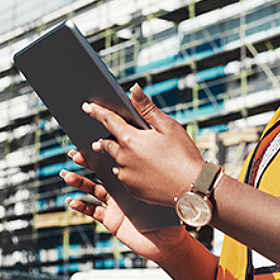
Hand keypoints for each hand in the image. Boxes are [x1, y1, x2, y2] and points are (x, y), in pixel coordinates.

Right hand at [61, 153, 186, 263]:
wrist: (169, 243)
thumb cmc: (171, 215)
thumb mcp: (166, 191)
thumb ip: (158, 175)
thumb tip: (157, 153)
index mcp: (133, 178)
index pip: (115, 160)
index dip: (103, 150)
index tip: (92, 140)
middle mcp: (121, 189)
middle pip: (99, 171)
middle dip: (85, 162)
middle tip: (74, 153)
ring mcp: (115, 204)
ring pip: (92, 189)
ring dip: (78, 182)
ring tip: (66, 175)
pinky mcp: (111, 219)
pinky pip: (93, 211)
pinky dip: (81, 206)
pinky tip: (71, 201)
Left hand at [84, 83, 204, 205]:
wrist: (193, 188)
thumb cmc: (183, 155)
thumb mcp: (168, 126)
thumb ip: (147, 108)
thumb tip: (133, 89)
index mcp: (131, 139)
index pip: (109, 120)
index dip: (97, 112)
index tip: (86, 106)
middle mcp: (123, 158)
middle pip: (107, 144)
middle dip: (102, 140)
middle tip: (98, 139)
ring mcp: (126, 176)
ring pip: (116, 162)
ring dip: (117, 156)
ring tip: (121, 155)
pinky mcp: (132, 190)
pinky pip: (124, 177)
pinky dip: (127, 171)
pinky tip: (138, 170)